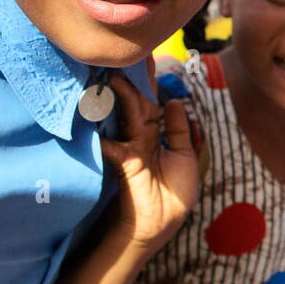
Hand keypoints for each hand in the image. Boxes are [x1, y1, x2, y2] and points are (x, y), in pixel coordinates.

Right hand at [102, 58, 199, 251]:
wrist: (162, 223)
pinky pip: (114, 145)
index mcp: (156, 136)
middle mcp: (142, 138)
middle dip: (133, 83)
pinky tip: (99, 113)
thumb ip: (178, 129)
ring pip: (128, 117)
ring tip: (115, 78)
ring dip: (123, 97)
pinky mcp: (125, 163)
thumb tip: (174, 101)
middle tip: (126, 59)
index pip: (152, 105)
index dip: (150, 85)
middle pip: (138, 105)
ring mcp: (131, 148)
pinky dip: (107, 134)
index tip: (146, 60)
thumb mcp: (184, 156)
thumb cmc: (175, 194)